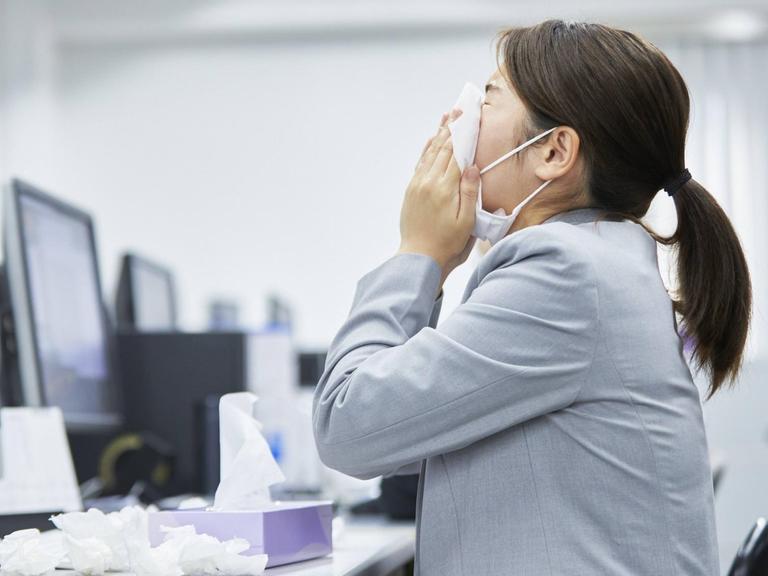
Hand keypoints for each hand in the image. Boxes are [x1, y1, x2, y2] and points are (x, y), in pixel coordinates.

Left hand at [397, 110, 480, 290]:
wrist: (419, 258)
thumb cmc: (447, 243)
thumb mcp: (466, 221)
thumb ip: (469, 192)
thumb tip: (472, 165)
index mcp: (444, 188)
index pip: (456, 152)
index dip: (464, 132)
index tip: (471, 115)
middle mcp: (428, 182)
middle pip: (442, 147)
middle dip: (453, 127)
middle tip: (461, 108)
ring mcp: (417, 185)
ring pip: (430, 152)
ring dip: (440, 133)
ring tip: (448, 116)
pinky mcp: (412, 190)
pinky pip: (420, 163)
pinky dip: (428, 148)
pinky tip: (432, 139)